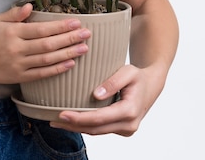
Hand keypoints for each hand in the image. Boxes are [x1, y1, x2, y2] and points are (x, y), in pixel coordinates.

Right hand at [0, 3, 90, 84]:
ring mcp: (19, 64)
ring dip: (68, 53)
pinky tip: (70, 63)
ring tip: (84, 48)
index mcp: (13, 33)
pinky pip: (42, 73)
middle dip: (69, 39)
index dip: (60, 26)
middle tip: (86, 34)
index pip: (41, 29)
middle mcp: (17, 49)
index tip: (76, 22)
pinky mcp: (20, 77)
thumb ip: (15, 13)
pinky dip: (57, 69)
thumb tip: (30, 5)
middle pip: (48, 44)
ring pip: (47, 59)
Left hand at [50, 64, 165, 136]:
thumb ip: (113, 81)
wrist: (151, 85)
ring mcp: (126, 129)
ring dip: (77, 128)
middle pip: (95, 129)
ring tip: (57, 122)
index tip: (61, 114)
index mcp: (130, 110)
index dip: (79, 118)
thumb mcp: (128, 71)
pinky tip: (71, 121)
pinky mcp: (121, 129)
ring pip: (97, 132)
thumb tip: (95, 95)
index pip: (99, 118)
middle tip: (53, 120)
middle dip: (73, 125)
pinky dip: (85, 126)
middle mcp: (129, 124)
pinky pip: (100, 130)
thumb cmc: (138, 76)